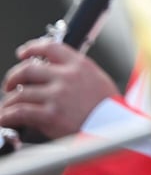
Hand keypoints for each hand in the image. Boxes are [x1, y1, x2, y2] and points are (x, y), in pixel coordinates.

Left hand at [0, 39, 117, 139]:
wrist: (114, 127)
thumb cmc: (109, 107)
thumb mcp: (98, 80)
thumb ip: (77, 74)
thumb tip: (56, 75)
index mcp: (80, 65)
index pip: (51, 47)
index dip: (32, 48)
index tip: (23, 53)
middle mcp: (66, 77)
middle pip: (28, 69)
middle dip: (13, 77)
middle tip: (9, 85)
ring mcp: (57, 95)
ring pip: (20, 93)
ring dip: (9, 101)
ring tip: (8, 106)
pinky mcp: (50, 115)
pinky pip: (19, 112)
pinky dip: (7, 115)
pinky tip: (5, 118)